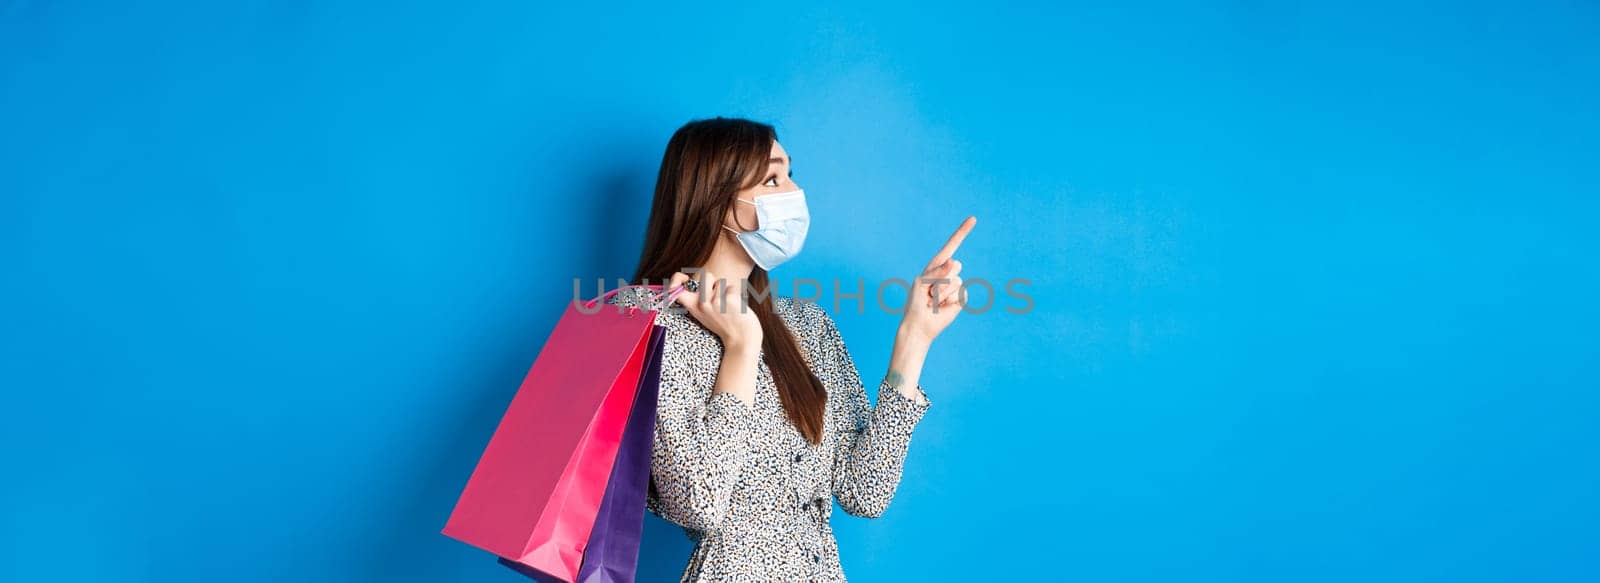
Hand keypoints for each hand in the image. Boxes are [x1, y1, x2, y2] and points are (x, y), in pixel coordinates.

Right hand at [668, 270, 762, 350]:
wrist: (741, 340)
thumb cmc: (724, 326)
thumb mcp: (704, 315)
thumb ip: (697, 300)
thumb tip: (691, 282)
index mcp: (694, 308)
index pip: (678, 290)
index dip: (676, 280)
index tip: (683, 279)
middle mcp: (702, 304)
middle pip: (706, 275)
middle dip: (714, 282)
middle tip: (718, 298)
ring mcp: (715, 301)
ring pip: (720, 281)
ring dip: (725, 290)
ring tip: (728, 305)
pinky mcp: (729, 299)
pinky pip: (732, 287)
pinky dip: (735, 295)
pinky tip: (736, 307)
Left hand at [899, 216, 975, 345]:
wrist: (920, 325)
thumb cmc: (916, 303)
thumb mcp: (922, 282)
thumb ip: (938, 271)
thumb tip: (955, 261)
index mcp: (936, 266)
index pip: (951, 246)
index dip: (962, 232)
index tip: (973, 219)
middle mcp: (948, 273)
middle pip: (955, 265)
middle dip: (940, 279)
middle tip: (929, 292)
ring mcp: (955, 286)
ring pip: (955, 281)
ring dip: (941, 293)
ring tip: (933, 301)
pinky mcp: (960, 298)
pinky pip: (960, 294)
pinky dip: (948, 301)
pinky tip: (941, 307)